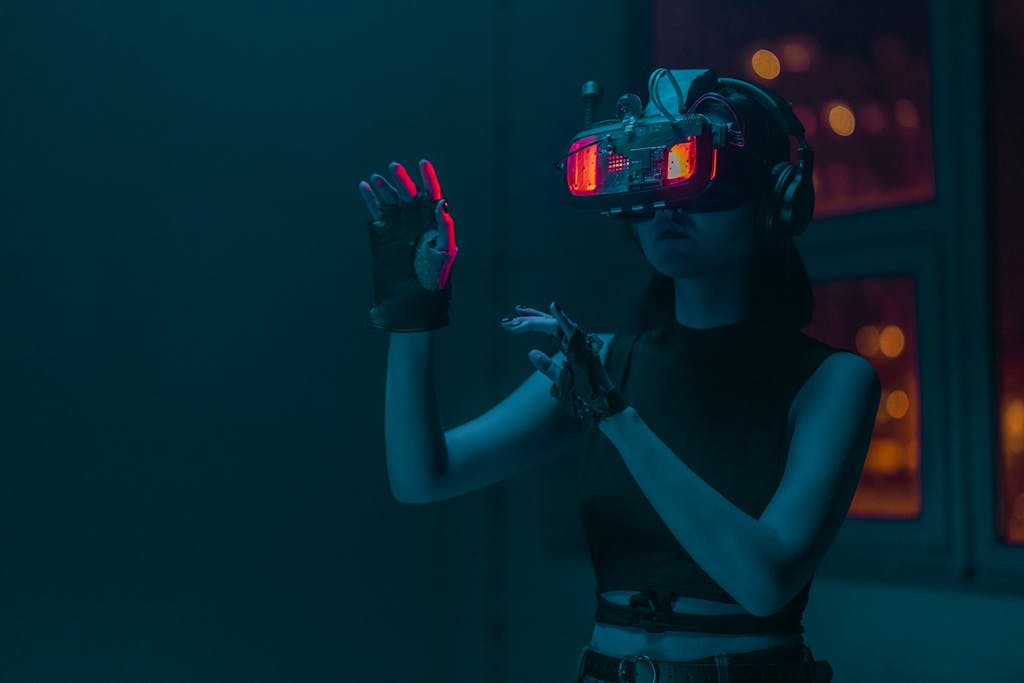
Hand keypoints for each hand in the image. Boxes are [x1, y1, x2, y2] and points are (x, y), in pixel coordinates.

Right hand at [359, 159, 456, 290]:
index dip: (428, 177)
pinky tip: (364, 186)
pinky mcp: (382, 234)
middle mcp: (415, 220)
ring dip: (384, 187)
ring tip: (376, 178)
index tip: (422, 163)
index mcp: (432, 222)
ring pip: (390, 199)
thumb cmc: (434, 278)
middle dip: (402, 179)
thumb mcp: (444, 252)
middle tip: (394, 167)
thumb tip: (442, 203)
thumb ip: (444, 227)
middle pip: (408, 193)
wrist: (411, 298)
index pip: (432, 194)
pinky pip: (375, 211)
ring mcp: (398, 226)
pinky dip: (369, 199)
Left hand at [500, 301, 627, 427]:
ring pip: (558, 326)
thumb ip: (547, 365)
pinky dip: (563, 319)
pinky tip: (553, 306)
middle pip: (553, 324)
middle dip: (534, 317)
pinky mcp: (586, 350)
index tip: (518, 317)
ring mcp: (582, 345)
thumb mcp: (560, 379)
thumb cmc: (585, 397)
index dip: (536, 322)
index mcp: (572, 348)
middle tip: (516, 310)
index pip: (552, 330)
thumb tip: (531, 353)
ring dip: (540, 319)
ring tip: (522, 313)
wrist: (603, 409)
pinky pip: (573, 332)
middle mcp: (578, 343)